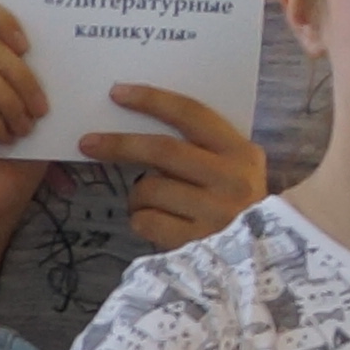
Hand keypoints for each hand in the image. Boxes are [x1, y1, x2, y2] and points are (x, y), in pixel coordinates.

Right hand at [0, 0, 59, 234]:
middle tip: (41, 111)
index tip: (29, 46)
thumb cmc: (18, 156)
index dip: (0, 17)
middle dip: (22, 77)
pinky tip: (5, 139)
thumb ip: (36, 76)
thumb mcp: (34, 108)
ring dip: (9, 101)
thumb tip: (64, 44)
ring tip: (23, 128)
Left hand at [79, 80, 270, 251]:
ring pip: (149, 188)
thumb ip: (200, 148)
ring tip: (150, 202)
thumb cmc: (237, 205)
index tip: (117, 92)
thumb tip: (138, 123)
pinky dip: (141, 219)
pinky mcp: (196, 243)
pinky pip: (146, 221)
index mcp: (240, 152)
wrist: (262, 256)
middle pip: (162, 150)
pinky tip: (157, 223)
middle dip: (120, 144)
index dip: (152, 100)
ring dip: (137, 194)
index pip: (191, 114)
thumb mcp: (234, 169)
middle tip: (87, 143)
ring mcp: (215, 213)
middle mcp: (231, 179)